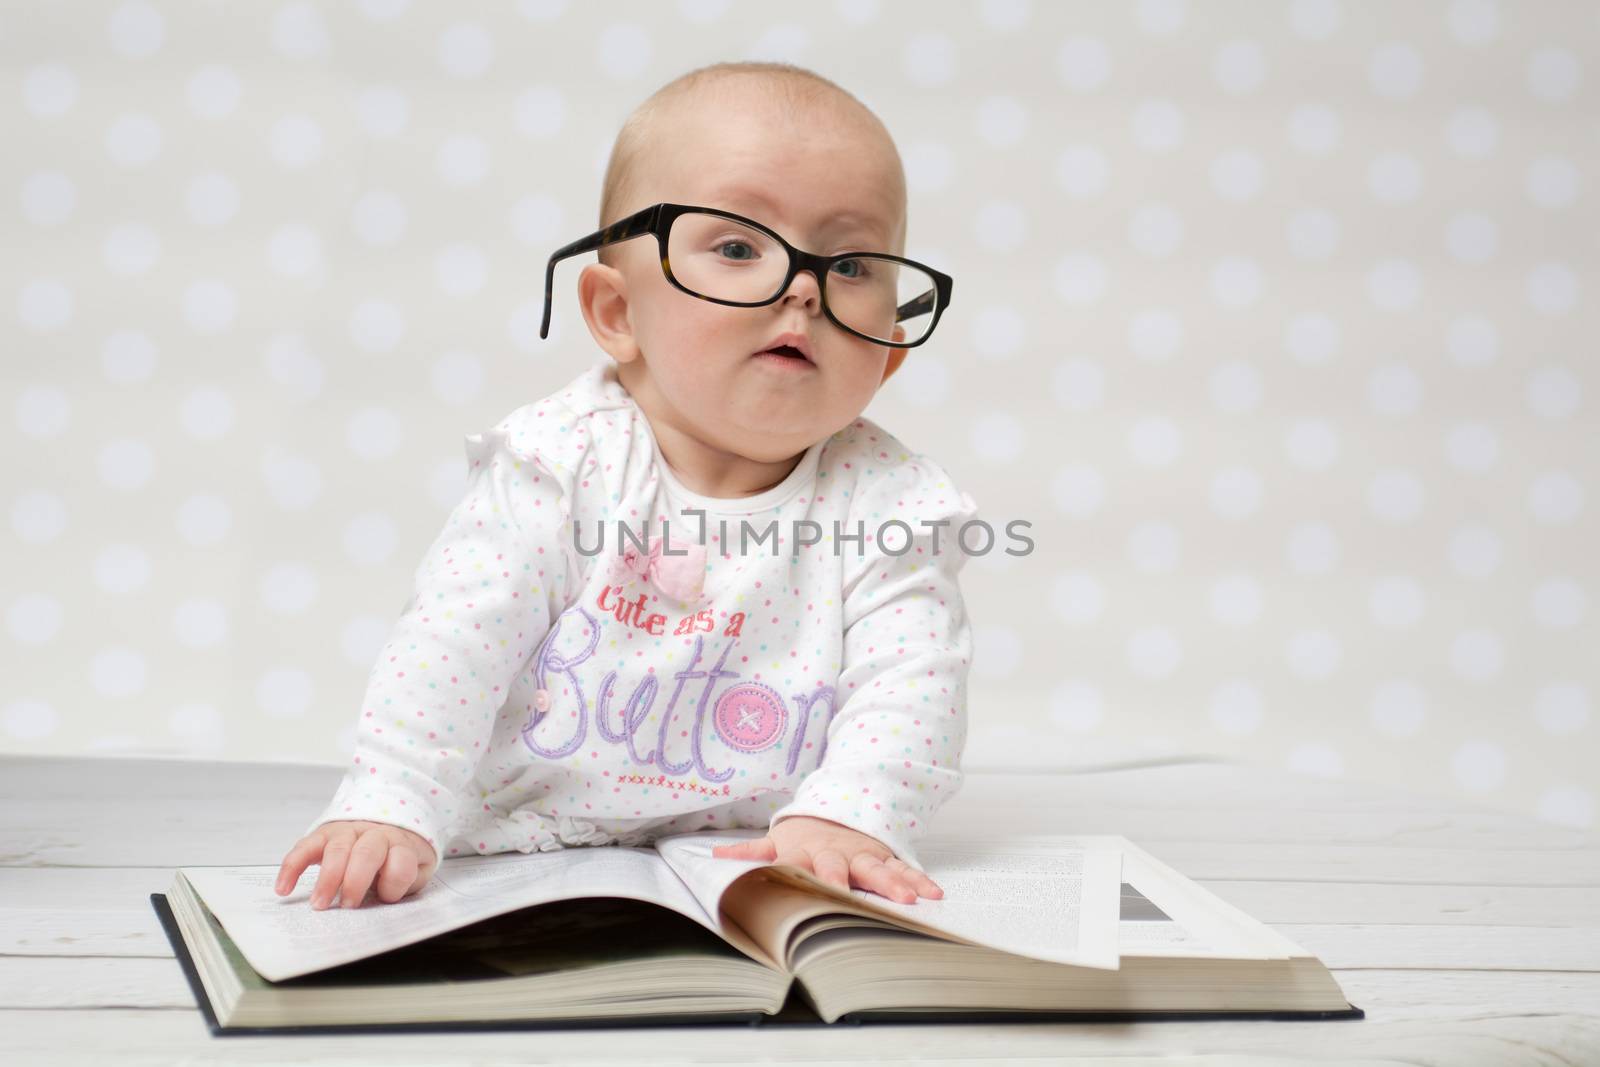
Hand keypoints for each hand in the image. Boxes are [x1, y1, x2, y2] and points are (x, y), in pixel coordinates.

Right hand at [274, 820, 437, 909]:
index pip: (401, 860)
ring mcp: (348, 832)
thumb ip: (406, 883)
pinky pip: (305, 847)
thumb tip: (383, 900)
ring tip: (319, 904)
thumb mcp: (415, 870)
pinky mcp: (324, 835)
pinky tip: (283, 888)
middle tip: (346, 906)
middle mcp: (375, 834)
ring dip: (327, 878)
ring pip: (337, 848)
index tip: (385, 898)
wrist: (389, 825)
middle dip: (355, 881)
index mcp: (402, 845)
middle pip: (366, 852)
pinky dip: (292, 867)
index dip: (394, 882)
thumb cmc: (399, 858)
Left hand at [710, 815, 942, 904]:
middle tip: (851, 898)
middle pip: (838, 868)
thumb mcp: (775, 840)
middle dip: (845, 883)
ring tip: (909, 899)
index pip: (794, 864)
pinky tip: (934, 893)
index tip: (797, 891)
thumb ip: (749, 852)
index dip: (794, 876)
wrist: (837, 809)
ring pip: (877, 870)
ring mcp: (861, 855)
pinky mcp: (883, 857)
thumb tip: (713, 858)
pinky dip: (918, 879)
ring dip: (893, 884)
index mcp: (803, 852)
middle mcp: (834, 854)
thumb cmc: (802, 836)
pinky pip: (903, 868)